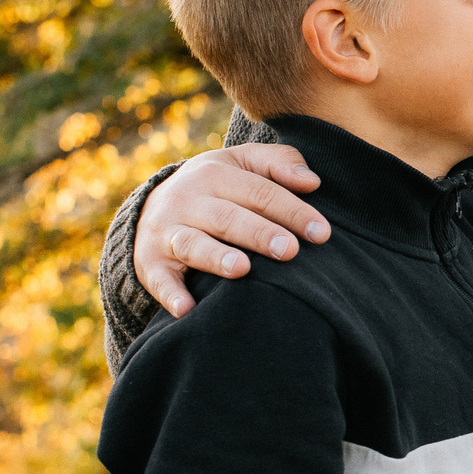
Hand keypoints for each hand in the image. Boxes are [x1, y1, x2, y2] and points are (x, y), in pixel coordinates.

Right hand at [132, 145, 330, 316]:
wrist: (151, 207)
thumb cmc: (217, 187)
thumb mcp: (243, 164)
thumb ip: (279, 164)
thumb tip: (313, 182)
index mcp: (214, 174)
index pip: (259, 192)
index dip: (292, 211)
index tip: (321, 233)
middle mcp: (187, 201)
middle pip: (227, 218)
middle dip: (259, 234)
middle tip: (289, 250)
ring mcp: (166, 232)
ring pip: (192, 244)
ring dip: (216, 258)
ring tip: (242, 269)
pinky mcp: (150, 263)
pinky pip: (159, 279)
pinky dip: (170, 294)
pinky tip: (188, 309)